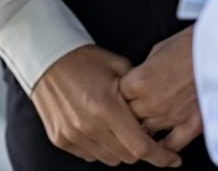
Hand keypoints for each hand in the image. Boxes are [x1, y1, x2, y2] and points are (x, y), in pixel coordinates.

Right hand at [30, 46, 181, 166]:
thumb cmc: (83, 59)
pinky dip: (100, 147)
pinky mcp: (61, 139)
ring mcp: (72, 135)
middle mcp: (88, 125)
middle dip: (141, 149)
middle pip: (127, 157)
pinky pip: (90, 155)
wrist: (44, 57)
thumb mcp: (119, 67)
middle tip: (142, 133)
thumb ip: (139, 94)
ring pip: (110, 159)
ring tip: (118, 128)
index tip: (173, 159)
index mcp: (106, 107)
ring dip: (120, 149)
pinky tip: (99, 128)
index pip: (142, 146)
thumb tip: (156, 116)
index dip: (162, 157)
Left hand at [120, 26, 202, 155]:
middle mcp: (150, 103)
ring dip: (147, 128)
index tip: (125, 95)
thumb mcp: (156, 51)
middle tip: (137, 108)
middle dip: (132, 112)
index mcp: (137, 82)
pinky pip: (172, 144)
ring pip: (147, 132)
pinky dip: (166, 147)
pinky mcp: (191, 125)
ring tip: (148, 124)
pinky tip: (163, 146)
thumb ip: (142, 72)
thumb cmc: (188, 45)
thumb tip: (137, 82)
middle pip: (130, 117)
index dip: (122, 96)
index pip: (118, 97)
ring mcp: (170, 116)